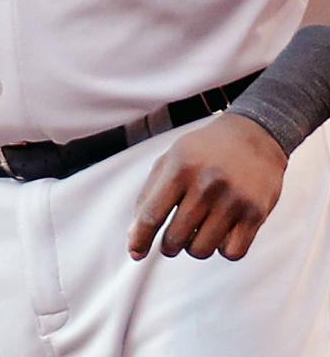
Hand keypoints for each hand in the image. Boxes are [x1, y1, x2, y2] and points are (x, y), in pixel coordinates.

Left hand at [127, 112, 286, 261]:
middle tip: (173, 238)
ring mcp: (232, 200)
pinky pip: (232, 253)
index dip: (140, 238)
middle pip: (175, 237)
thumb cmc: (203, 152)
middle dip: (169, 245)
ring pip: (202, 249)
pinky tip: (221, 233)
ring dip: (194, 248)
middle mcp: (205, 184)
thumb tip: (134, 236)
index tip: (135, 253)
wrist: (253, 136)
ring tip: (197, 232)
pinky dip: (222, 250)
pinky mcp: (256, 214)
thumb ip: (149, 195)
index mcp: (179, 168)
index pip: (152, 214)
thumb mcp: (170, 160)